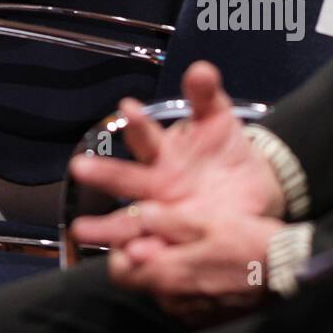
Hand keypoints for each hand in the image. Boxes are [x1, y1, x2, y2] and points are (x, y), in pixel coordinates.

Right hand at [69, 60, 283, 252]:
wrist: (252, 190)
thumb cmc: (225, 150)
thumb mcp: (219, 120)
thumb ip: (205, 96)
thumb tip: (200, 69)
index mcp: (164, 151)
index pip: (146, 135)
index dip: (138, 123)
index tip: (128, 107)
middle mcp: (155, 182)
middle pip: (125, 178)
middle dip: (104, 173)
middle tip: (80, 168)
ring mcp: (163, 213)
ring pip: (130, 220)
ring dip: (108, 226)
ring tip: (83, 232)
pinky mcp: (177, 240)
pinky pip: (157, 251)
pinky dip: (143, 257)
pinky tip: (132, 263)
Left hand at [106, 208, 284, 322]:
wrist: (289, 272)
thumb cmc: (250, 243)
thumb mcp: (206, 220)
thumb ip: (165, 221)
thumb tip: (135, 216)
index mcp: (169, 274)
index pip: (119, 271)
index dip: (121, 249)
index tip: (134, 231)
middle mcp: (175, 300)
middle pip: (140, 278)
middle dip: (146, 255)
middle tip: (166, 233)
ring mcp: (191, 312)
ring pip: (162, 287)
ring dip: (169, 266)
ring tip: (193, 245)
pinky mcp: (207, 318)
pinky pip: (183, 298)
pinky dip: (187, 281)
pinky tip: (207, 264)